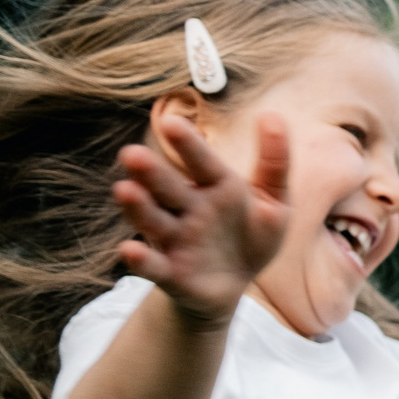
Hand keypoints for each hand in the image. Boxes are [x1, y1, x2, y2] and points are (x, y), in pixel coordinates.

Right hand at [112, 114, 290, 325]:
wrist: (234, 284)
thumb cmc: (251, 235)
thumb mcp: (274, 201)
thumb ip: (275, 162)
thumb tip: (273, 114)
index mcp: (214, 187)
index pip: (201, 163)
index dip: (188, 146)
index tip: (171, 123)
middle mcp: (188, 209)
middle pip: (167, 188)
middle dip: (151, 173)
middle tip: (132, 154)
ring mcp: (176, 240)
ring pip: (154, 221)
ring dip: (138, 207)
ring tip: (124, 190)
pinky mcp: (170, 273)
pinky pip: (153, 266)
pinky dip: (141, 260)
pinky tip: (128, 250)